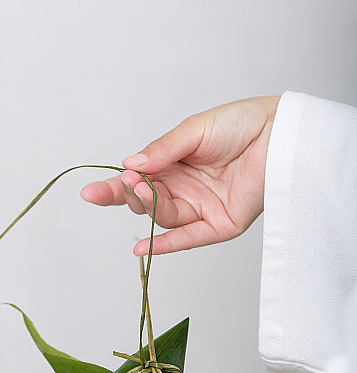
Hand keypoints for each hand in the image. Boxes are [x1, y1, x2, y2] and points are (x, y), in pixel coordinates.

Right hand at [81, 96, 279, 255]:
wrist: (281, 133)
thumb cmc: (241, 124)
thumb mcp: (194, 130)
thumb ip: (162, 150)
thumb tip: (128, 166)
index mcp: (174, 165)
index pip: (137, 180)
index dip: (114, 187)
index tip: (91, 192)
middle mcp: (184, 189)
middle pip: (145, 202)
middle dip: (127, 196)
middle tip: (123, 184)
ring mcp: (201, 208)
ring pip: (163, 217)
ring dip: (147, 207)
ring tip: (139, 190)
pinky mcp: (221, 225)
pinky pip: (190, 238)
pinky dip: (167, 246)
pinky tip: (142, 248)